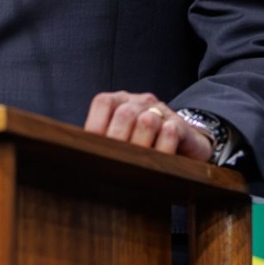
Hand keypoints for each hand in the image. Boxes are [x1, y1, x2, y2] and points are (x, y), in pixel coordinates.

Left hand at [83, 91, 213, 160]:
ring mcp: (161, 110)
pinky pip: (169, 131)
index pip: (103, 102)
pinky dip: (163, 147)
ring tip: (139, 162)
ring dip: (142, 146)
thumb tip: (77, 154)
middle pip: (124, 114)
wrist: (186, 146)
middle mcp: (139, 101)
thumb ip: (101, 142)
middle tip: (120, 162)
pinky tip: (160, 158)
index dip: (97, 126)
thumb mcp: (120, 142)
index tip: (96, 150)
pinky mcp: (181, 125)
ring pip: (146, 121)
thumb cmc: (144, 147)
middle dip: (120, 142)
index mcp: (119, 102)